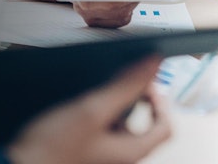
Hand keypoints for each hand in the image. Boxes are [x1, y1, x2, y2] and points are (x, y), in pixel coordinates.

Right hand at [8, 56, 170, 163]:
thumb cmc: (51, 149)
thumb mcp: (92, 109)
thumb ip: (126, 86)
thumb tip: (154, 64)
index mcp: (131, 152)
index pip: (166, 125)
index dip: (161, 99)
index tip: (145, 81)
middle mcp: (121, 157)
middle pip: (145, 122)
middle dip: (135, 97)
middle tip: (120, 80)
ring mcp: (103, 155)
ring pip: (122, 124)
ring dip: (114, 103)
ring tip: (95, 91)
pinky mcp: (87, 150)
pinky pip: (103, 128)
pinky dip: (98, 112)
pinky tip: (79, 104)